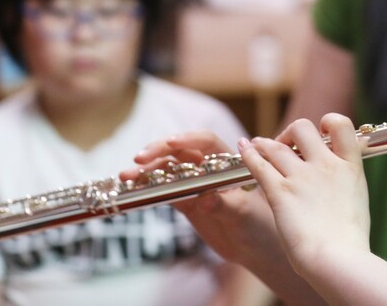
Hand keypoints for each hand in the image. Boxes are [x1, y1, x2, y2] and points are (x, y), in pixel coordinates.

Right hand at [121, 131, 279, 268]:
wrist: (257, 247)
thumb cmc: (260, 224)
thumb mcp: (244, 214)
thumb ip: (225, 204)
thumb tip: (205, 198)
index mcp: (228, 162)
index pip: (206, 142)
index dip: (188, 139)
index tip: (170, 143)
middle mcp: (209, 168)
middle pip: (180, 152)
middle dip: (159, 151)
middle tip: (139, 159)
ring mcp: (195, 184)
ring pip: (167, 170)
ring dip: (147, 171)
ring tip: (127, 176)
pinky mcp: (185, 201)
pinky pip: (164, 190)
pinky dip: (148, 188)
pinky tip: (132, 188)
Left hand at [239, 113, 370, 279]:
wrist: (338, 260)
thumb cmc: (349, 241)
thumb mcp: (357, 201)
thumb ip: (346, 183)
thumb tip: (338, 180)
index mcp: (350, 167)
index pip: (341, 125)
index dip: (329, 122)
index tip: (321, 132)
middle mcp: (325, 165)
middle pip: (302, 128)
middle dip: (291, 132)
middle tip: (286, 144)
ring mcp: (301, 177)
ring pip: (275, 145)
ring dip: (264, 143)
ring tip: (257, 144)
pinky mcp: (280, 192)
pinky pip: (259, 165)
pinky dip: (249, 153)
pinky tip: (242, 148)